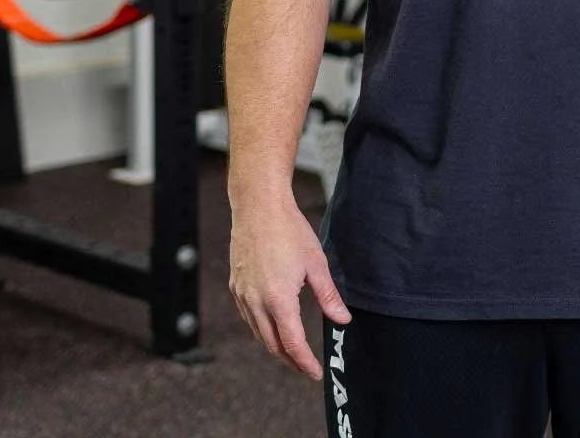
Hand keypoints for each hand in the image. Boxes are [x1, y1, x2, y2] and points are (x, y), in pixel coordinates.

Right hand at [229, 195, 351, 378]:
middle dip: (290, 360)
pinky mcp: (236, 285)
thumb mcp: (316, 263)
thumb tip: (343, 320)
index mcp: (278, 299)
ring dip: (275, 346)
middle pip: (272, 344)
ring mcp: (242, 294)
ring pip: (258, 333)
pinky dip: (261, 328)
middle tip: (305, 367)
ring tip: (292, 351)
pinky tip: (272, 325)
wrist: (259, 206)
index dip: (304, 362)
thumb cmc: (289, 230)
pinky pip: (248, 317)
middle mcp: (256, 302)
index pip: (292, 343)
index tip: (315, 373)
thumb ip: (328, 296)